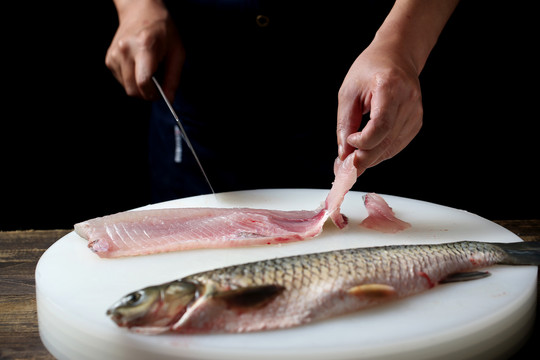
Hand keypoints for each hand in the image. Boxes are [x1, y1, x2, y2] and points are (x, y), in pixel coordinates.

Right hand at [105, 0, 183, 100]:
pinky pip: (121, 81)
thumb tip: (169, 99)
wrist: (141, 11)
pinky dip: (131, 80)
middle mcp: (125, 50)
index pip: (143, 82)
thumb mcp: (177, 52)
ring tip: (148, 71)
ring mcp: (114, 54)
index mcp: (144, 47)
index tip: (160, 94)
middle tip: (156, 87)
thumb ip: (173, 77)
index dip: (152, 94)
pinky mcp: (109, 59)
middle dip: (145, 94)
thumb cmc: (162, 31)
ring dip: (138, 87)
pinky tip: (138, 67)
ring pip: (126, 87)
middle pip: (132, 89)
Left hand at [336, 41, 422, 175]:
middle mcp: (408, 101)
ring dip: (370, 158)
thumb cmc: (370, 68)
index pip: (381, 126)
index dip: (363, 141)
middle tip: (344, 166)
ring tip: (351, 158)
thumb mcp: (349, 92)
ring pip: (391, 148)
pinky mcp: (416, 122)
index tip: (349, 141)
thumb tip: (344, 153)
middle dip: (364, 158)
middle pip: (387, 142)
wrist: (396, 56)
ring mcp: (416, 113)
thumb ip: (345, 123)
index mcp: (391, 87)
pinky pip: (396, 146)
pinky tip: (367, 150)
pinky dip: (380, 152)